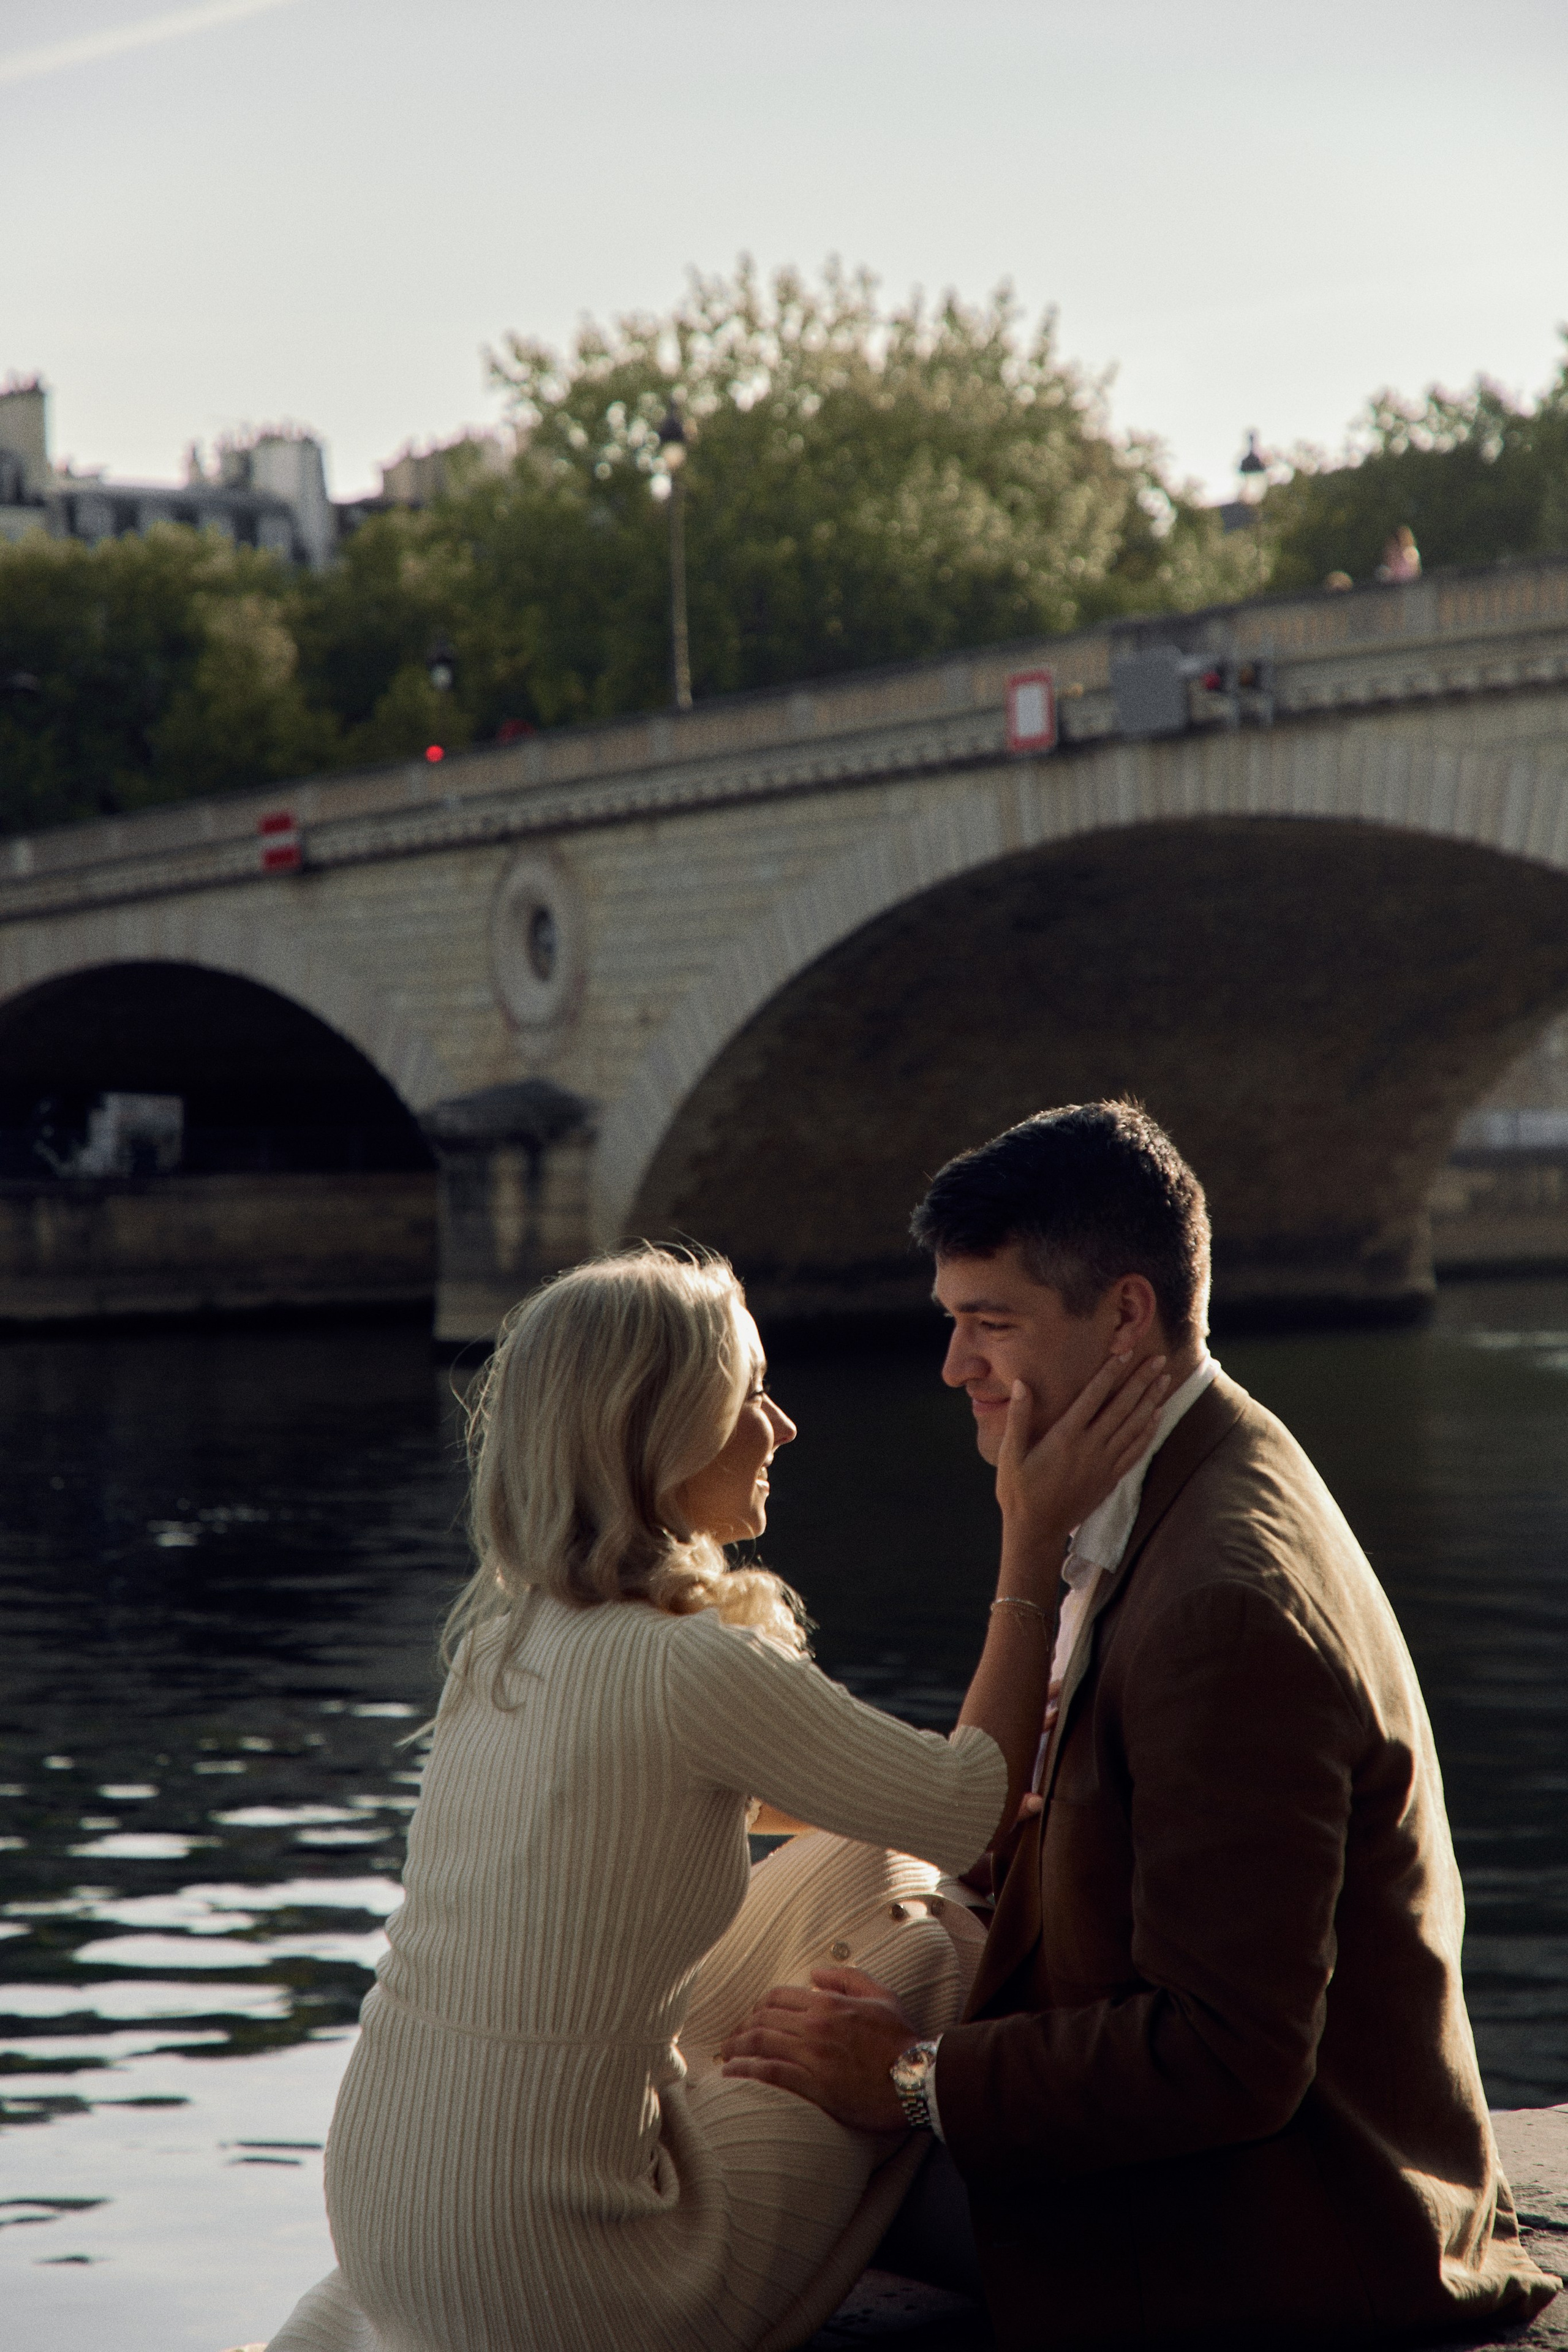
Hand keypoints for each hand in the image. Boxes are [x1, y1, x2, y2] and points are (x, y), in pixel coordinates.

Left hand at [719, 1966, 915, 2131]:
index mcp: (829, 2003)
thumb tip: (815, 1972)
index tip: (752, 2017)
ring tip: (726, 2055)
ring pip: (761, 2043)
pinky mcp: (813, 2086)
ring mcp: (813, 2056)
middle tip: (732, 2039)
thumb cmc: (901, 2038)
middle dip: (741, 2027)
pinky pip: (770, 2074)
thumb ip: (847, 1977)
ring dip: (737, 2047)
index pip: (778, 1996)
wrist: (917, 2079)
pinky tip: (732, 2073)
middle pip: (763, 2019)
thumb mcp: (881, 1994)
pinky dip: (746, 2071)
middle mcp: (815, 2026)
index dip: (758, 2006)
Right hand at [996, 1351, 1169, 1548]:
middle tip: (1158, 1359)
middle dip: (1141, 1381)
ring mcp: (1103, 1465)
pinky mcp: (1109, 1479)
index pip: (1092, 1397)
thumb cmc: (1018, 1491)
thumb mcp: (1010, 1454)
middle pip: (1121, 1408)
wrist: (1036, 1532)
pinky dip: (1148, 1432)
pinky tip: (1157, 1417)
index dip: (1109, 1373)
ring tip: (1165, 1380)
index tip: (1124, 1353)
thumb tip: (1021, 1384)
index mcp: (1064, 1438)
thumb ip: (1018, 1417)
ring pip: (1133, 1427)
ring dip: (1151, 1401)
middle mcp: (1089, 1448)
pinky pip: (1135, 1451)